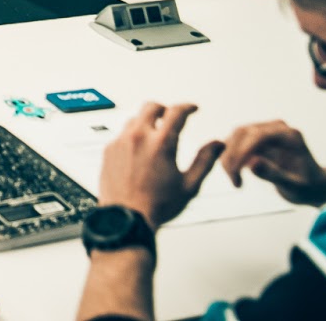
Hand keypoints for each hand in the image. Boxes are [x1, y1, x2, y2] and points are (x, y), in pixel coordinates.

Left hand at [98, 102, 223, 228]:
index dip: (187, 107)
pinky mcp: (108, 150)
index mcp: (161, 144)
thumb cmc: (157, 206)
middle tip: (171, 116)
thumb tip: (217, 145)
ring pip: (134, 119)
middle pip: (151, 107)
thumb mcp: (189, 186)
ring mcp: (120, 142)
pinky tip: (138, 150)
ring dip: (147, 122)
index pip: (177, 112)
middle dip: (164, 109)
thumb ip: (205, 161)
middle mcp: (138, 138)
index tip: (192, 108)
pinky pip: (121, 134)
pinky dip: (132, 136)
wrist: (126, 218)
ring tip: (155, 135)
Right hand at [219, 121, 325, 206]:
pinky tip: (235, 175)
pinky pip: (235, 143)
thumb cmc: (307, 186)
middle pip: (243, 132)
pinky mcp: (254, 138)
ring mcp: (264, 131)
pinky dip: (230, 158)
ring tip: (236, 181)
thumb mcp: (294, 185)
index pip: (259, 135)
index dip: (243, 151)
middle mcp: (275, 128)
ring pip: (235, 137)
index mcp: (290, 135)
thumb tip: (251, 163)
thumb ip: (274, 174)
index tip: (235, 171)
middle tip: (234, 180)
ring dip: (229, 158)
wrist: (312, 186)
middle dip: (233, 155)